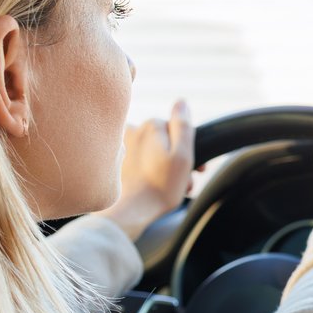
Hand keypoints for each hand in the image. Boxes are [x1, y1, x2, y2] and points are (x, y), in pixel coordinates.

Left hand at [102, 100, 195, 239]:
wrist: (131, 210)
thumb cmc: (161, 186)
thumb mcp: (182, 155)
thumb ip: (183, 125)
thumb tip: (182, 101)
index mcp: (152, 126)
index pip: (178, 130)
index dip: (189, 149)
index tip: (197, 169)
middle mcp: (134, 130)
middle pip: (164, 141)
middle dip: (176, 159)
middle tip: (183, 182)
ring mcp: (123, 145)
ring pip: (152, 151)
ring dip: (163, 166)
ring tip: (168, 187)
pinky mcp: (115, 161)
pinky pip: (138, 161)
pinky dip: (147, 171)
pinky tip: (152, 186)